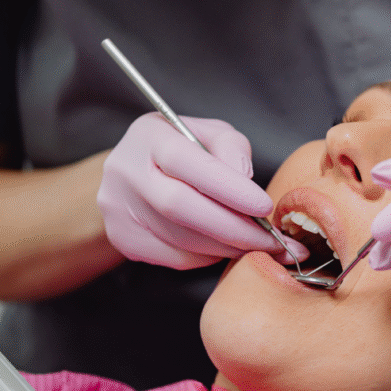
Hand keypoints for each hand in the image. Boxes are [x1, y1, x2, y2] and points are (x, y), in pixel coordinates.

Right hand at [98, 113, 306, 268]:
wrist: (131, 173)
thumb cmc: (180, 149)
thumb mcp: (207, 133)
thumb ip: (230, 147)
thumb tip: (244, 179)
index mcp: (149, 136)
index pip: (187, 163)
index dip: (228, 188)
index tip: (264, 207)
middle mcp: (126, 171)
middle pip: (180, 207)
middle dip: (233, 228)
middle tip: (271, 242)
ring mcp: (119, 208)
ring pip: (180, 238)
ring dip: (225, 247)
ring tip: (257, 246)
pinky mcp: (123, 238)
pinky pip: (173, 258)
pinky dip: (206, 257)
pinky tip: (225, 248)